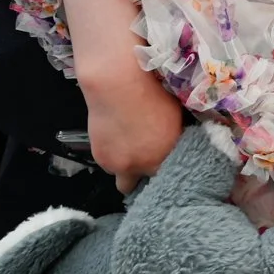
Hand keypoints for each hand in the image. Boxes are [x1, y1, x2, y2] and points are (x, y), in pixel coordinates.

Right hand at [84, 70, 184, 194]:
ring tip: (130, 145)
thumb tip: (175, 148)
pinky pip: (108, 165)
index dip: (167, 173)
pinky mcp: (98, 156)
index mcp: (161, 158)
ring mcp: (115, 164)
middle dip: (143, 179)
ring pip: (122, 177)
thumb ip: (173, 142)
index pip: (167, 178)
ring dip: (126, 167)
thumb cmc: (153, 94)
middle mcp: (137, 167)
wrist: (116, 85)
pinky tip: (117, 137)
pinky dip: (113, 156)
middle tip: (147, 163)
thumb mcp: (174, 119)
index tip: (168, 166)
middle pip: (141, 187)